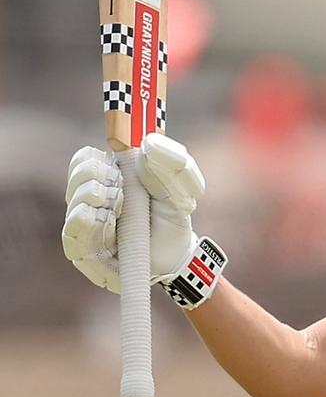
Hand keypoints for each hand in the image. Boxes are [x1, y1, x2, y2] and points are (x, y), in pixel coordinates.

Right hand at [63, 133, 204, 293]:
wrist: (177, 254)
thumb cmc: (173, 216)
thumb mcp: (181, 186)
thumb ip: (171, 162)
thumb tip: (148, 142)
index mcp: (108, 178)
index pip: (83, 159)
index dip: (97, 159)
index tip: (118, 167)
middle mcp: (89, 200)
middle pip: (77, 177)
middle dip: (99, 178)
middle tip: (122, 191)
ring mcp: (85, 226)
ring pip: (75, 204)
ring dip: (97, 201)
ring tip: (118, 209)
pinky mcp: (83, 254)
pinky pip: (73, 235)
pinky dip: (90, 224)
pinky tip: (107, 222)